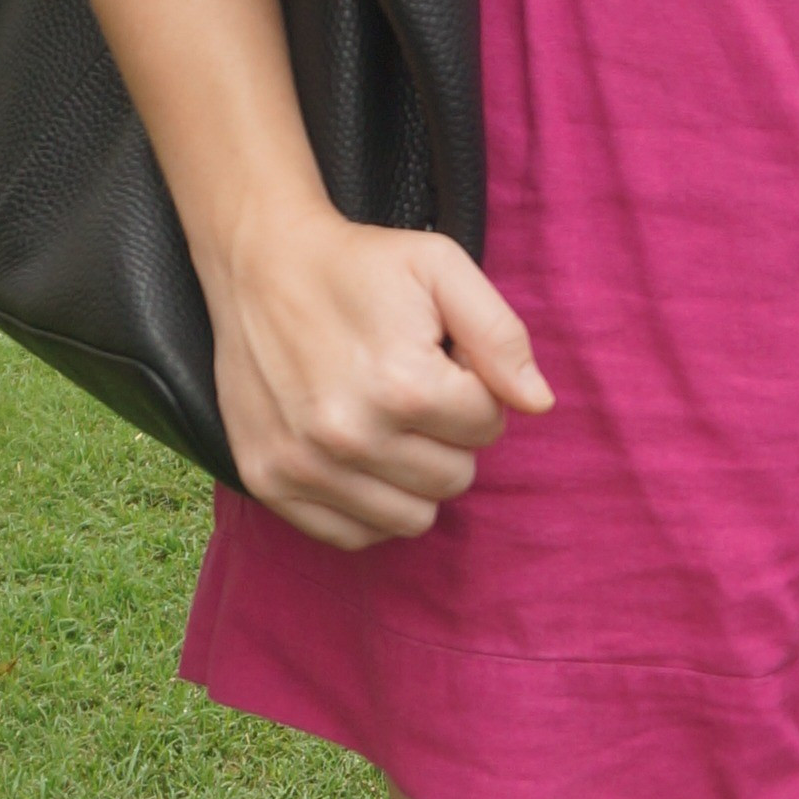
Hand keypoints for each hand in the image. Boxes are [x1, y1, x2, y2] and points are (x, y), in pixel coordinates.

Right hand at [207, 204, 552, 549]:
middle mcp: (350, 436)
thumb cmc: (360, 266)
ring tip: (386, 421)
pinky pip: (355, 535)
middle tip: (411, 387)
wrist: (260, 264)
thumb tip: (538, 403)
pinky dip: (369, 506)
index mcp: (402, 385)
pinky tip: (360, 456)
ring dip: (413, 475)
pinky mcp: (269, 482)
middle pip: (455, 478)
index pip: (488, 426)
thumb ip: (501, 335)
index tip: (440, 357)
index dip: (473, 387)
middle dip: (448, 435)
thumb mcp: (441, 269)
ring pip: (412, 518)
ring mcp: (303, 466)